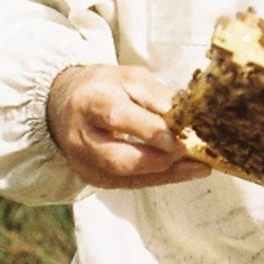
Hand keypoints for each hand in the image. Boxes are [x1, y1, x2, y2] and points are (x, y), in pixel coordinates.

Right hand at [46, 64, 210, 188]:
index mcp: (92, 102)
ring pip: (124, 177)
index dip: (151, 131)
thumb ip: (157, 97)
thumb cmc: (106, 87)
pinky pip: (129, 184)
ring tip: (199, 166)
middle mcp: (81, 136)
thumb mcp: (132, 79)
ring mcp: (84, 162)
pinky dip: (159, 179)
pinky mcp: (92, 177)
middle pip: (117, 157)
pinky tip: (186, 172)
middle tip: (190, 152)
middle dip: (157, 159)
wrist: (65, 102)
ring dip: (165, 174)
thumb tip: (188, 116)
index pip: (119, 118)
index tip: (180, 137)